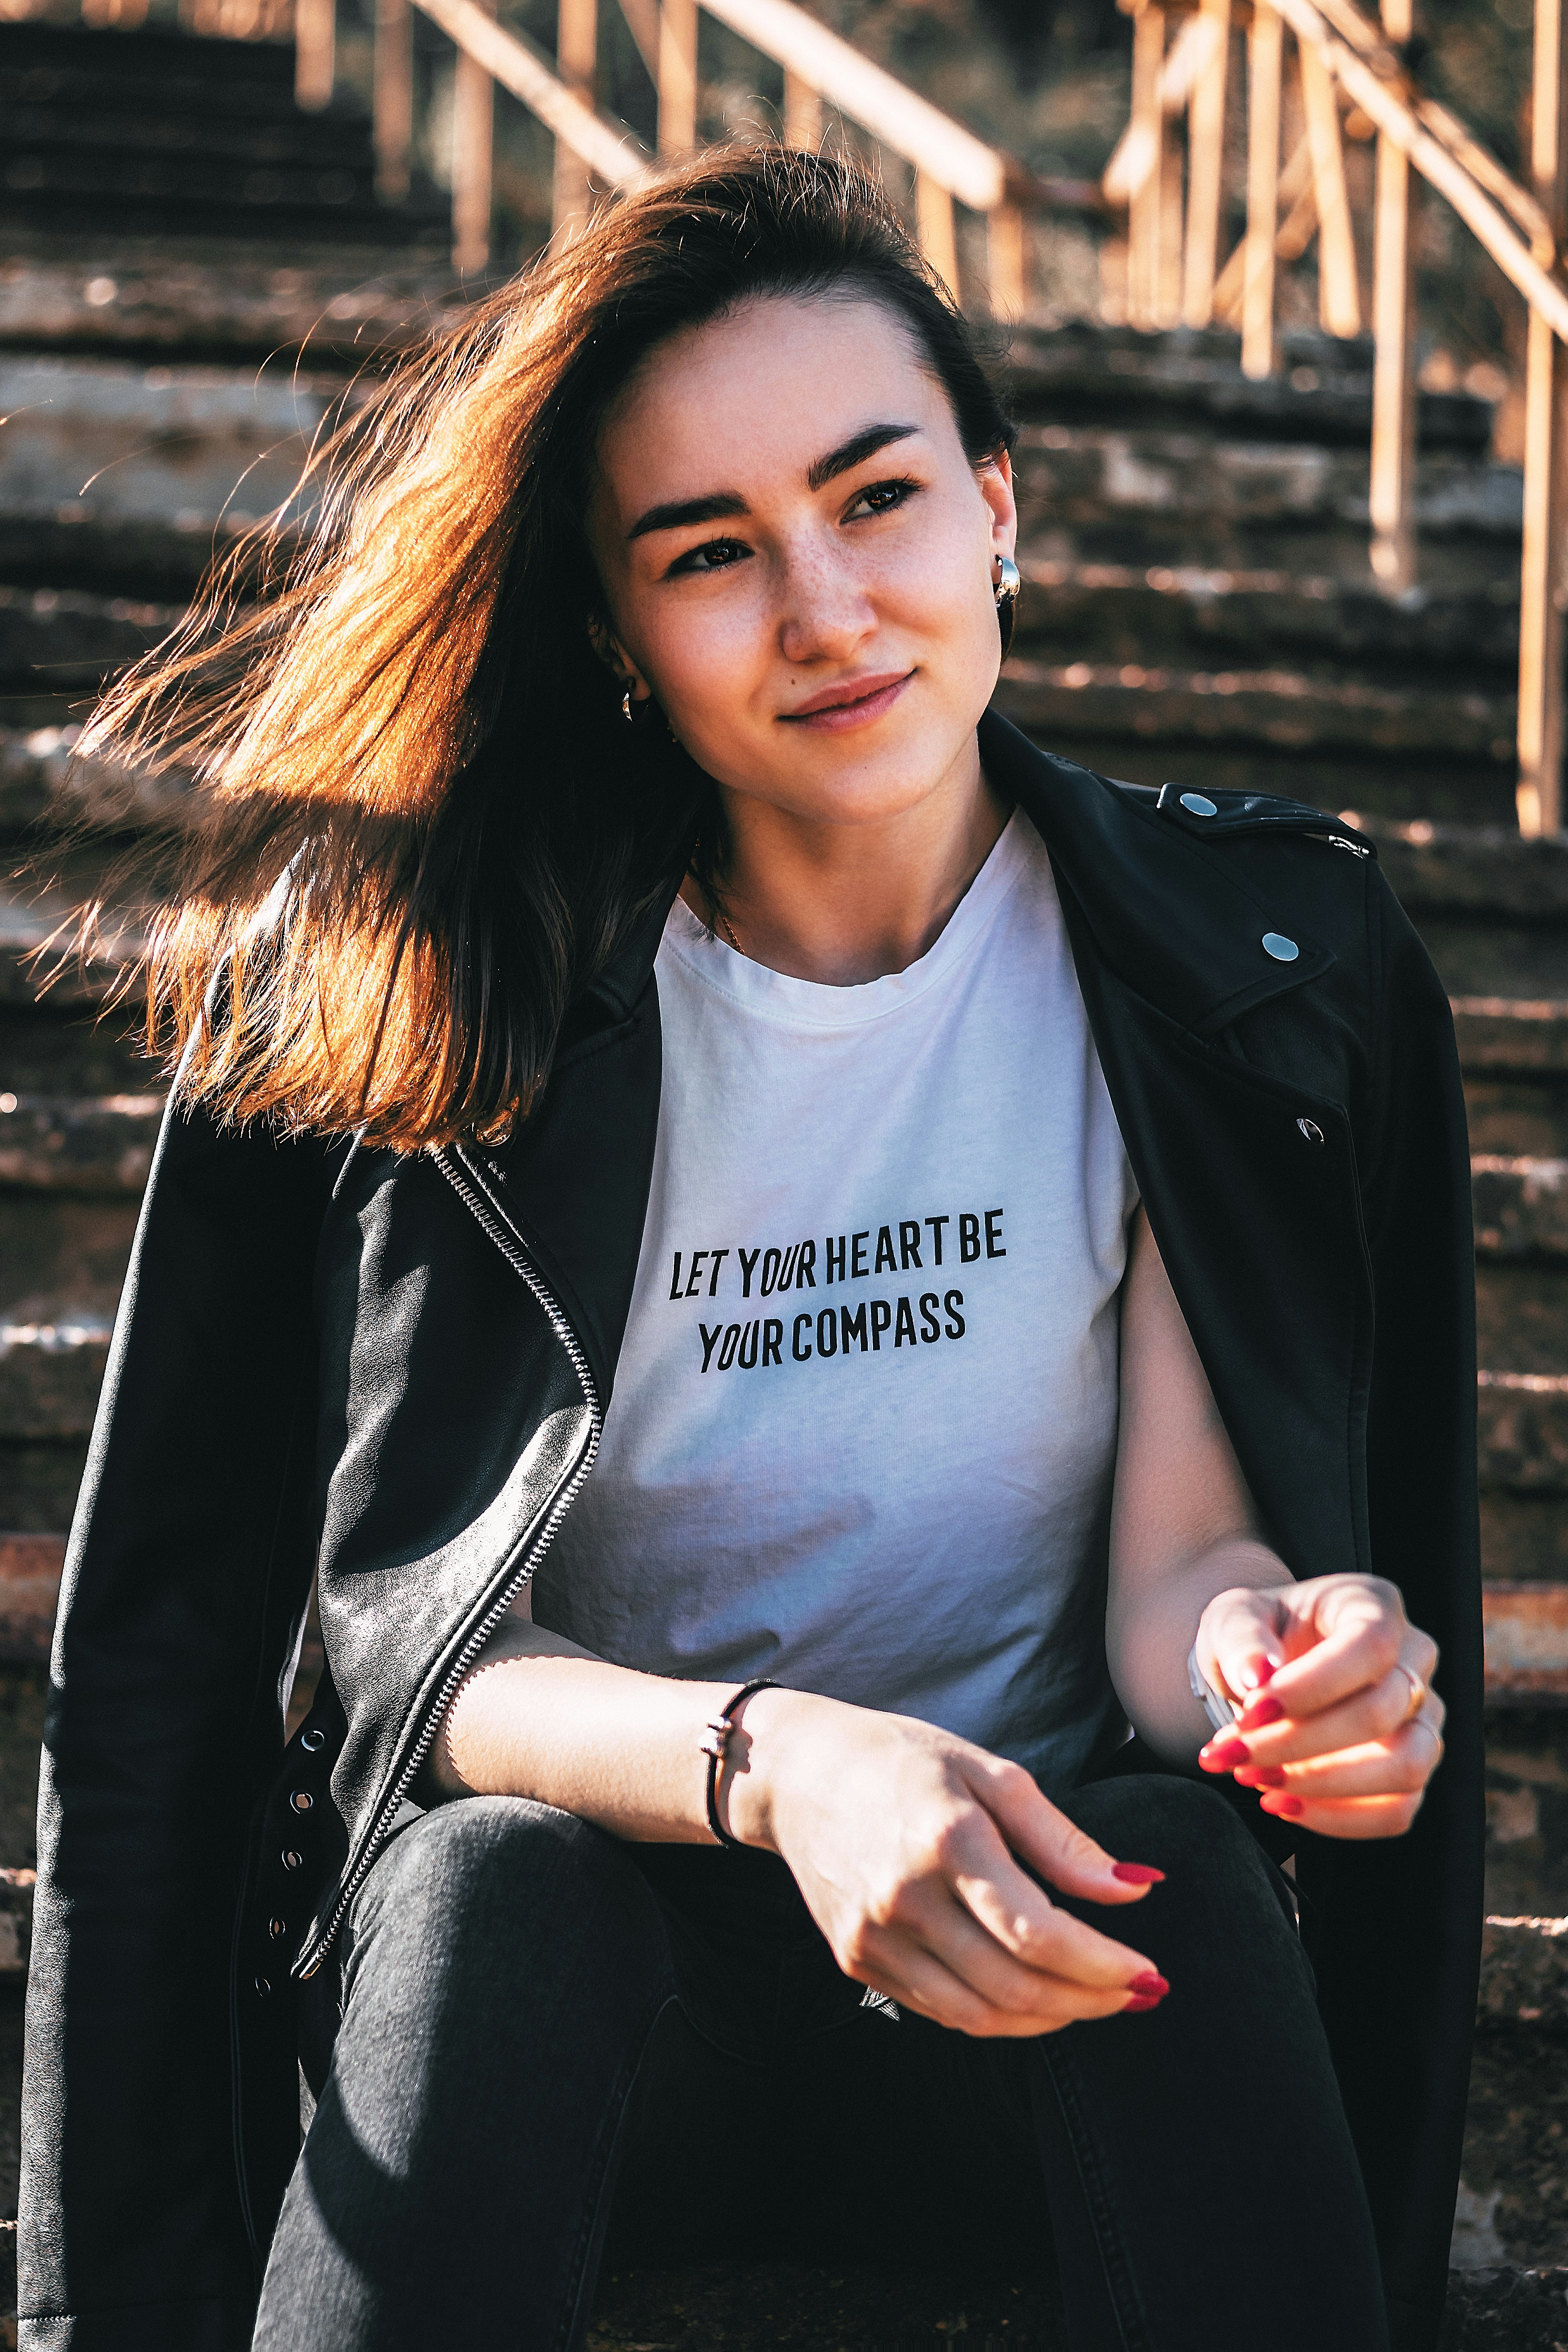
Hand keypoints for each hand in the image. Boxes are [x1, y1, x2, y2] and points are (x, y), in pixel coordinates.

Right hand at [727, 1690, 1169, 2036]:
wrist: (797, 1772)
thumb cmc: (902, 1761)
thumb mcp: (989, 1772)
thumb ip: (1061, 1840)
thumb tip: (1136, 1888)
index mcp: (946, 1839)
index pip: (1039, 1933)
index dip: (1103, 1965)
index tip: (1147, 1970)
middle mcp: (905, 1898)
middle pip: (1015, 1985)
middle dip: (1090, 2000)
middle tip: (1137, 1991)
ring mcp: (875, 1936)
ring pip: (980, 2015)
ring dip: (1051, 2020)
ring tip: (1094, 2000)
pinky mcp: (856, 1960)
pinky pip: (941, 2012)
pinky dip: (998, 2016)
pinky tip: (1032, 1996)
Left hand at [1195, 1576, 1442, 1839]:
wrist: (1266, 1667)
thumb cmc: (1257, 1634)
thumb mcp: (1232, 1618)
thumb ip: (1241, 1637)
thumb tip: (1259, 1675)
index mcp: (1374, 1605)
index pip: (1370, 1646)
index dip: (1313, 1686)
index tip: (1250, 1711)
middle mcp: (1414, 1660)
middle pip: (1381, 1712)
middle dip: (1298, 1743)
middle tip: (1233, 1753)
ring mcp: (1422, 1718)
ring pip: (1405, 1767)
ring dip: (1322, 1785)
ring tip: (1253, 1778)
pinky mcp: (1411, 1770)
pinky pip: (1396, 1811)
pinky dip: (1336, 1818)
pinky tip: (1281, 1801)